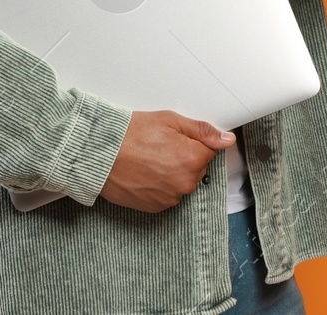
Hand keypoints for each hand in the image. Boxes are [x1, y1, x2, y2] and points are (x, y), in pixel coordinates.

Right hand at [98, 109, 235, 212]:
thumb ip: (203, 131)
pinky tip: (144, 172)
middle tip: (159, 146)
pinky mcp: (156, 207)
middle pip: (196, 168)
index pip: (208, 150)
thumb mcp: (170, 121)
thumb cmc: (131, 134)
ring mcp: (170, 197)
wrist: (99, 154)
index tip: (173, 138)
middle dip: (183, 157)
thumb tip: (227, 139)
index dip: (191, 142)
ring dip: (172, 172)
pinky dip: (160, 185)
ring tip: (148, 159)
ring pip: (181, 181)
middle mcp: (185, 182)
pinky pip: (167, 194)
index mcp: (193, 159)